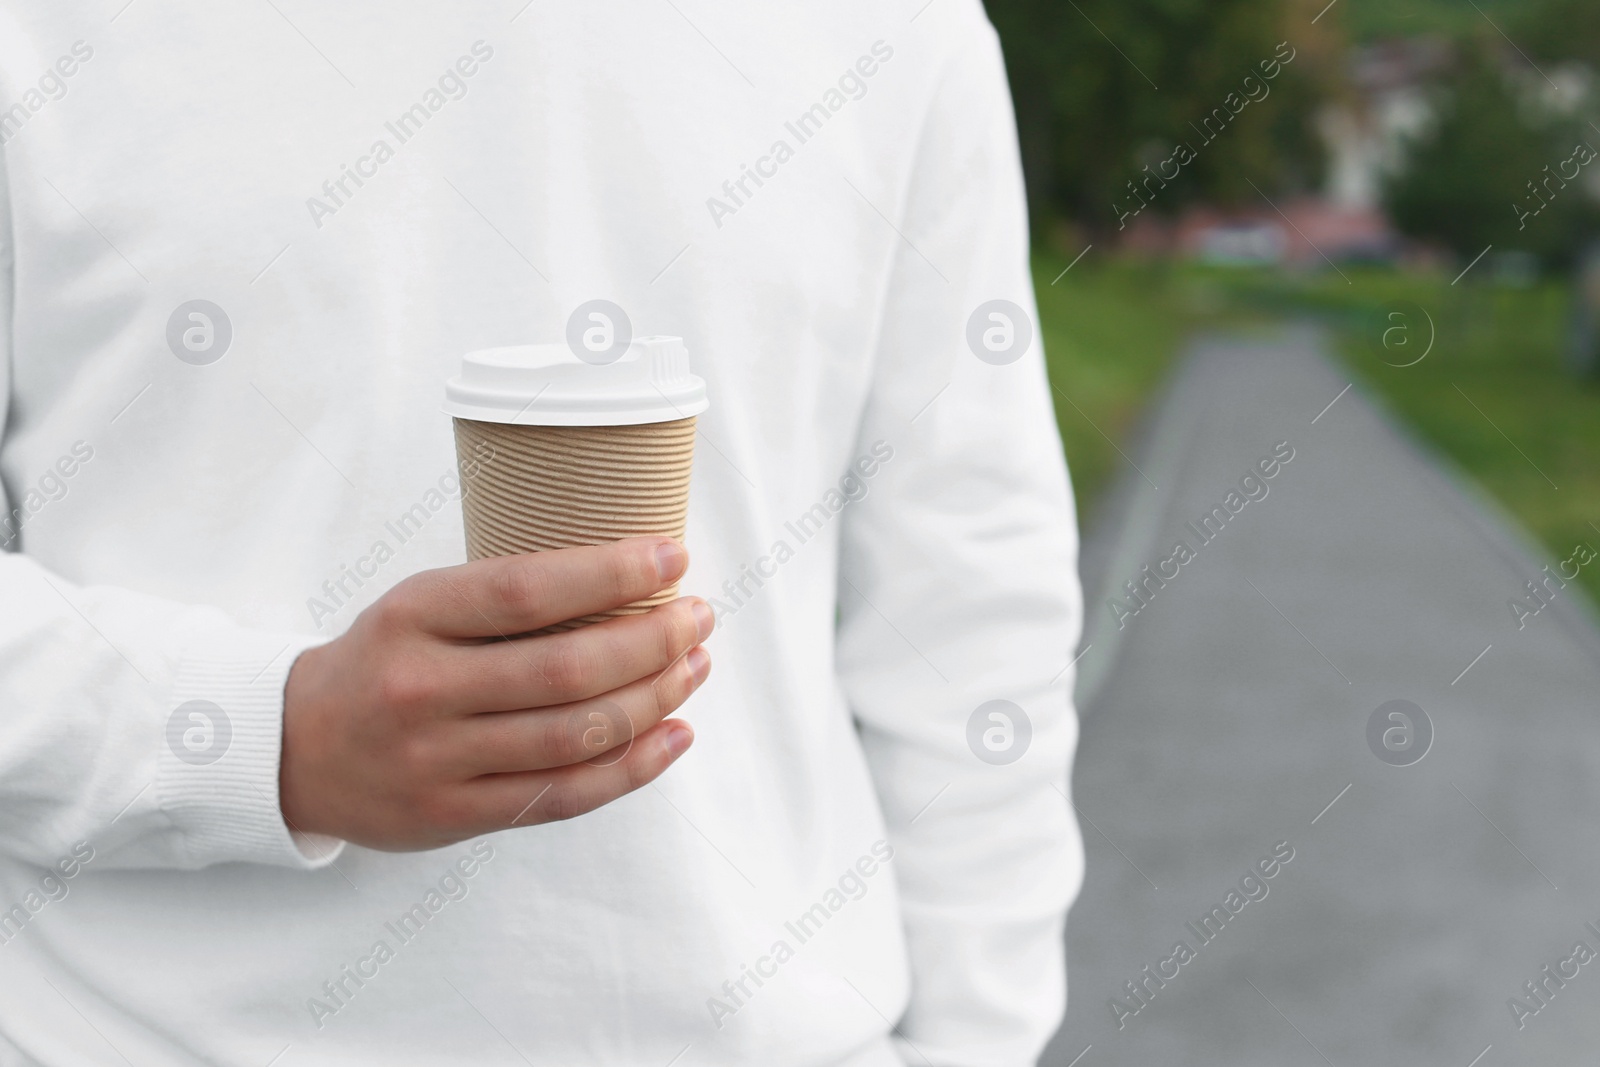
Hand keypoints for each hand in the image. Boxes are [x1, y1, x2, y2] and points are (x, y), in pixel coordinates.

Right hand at [279, 537, 710, 850]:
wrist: (296, 749)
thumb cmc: (384, 661)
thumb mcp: (421, 605)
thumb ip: (505, 598)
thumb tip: (631, 577)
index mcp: (413, 616)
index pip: (527, 591)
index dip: (612, 573)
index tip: (672, 555)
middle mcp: (422, 689)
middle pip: (566, 669)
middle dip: (653, 640)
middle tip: (699, 617)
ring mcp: (438, 759)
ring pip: (575, 735)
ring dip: (654, 698)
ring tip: (694, 667)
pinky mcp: (455, 815)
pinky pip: (564, 794)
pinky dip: (633, 766)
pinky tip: (675, 733)